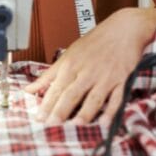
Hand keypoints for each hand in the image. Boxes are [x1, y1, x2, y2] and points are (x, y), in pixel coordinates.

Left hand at [24, 7, 155, 125]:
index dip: (46, 104)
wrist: (125, 28)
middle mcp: (87, 71)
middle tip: (51, 126)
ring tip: (75, 127)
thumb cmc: (96, 41)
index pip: (56, 87)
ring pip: (93, 98)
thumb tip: (30, 89)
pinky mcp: (122, 80)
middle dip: (61, 111)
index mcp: (72, 64)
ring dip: (84, 112)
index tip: (38, 118)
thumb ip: (49, 74)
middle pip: (71, 94)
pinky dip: (111, 110)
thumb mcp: (69, 54)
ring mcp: (105, 76)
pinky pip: (116, 98)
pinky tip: (104, 122)